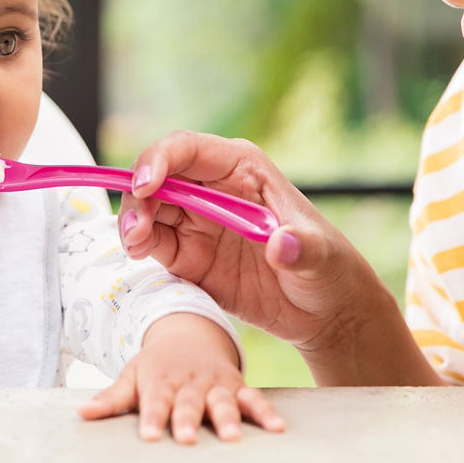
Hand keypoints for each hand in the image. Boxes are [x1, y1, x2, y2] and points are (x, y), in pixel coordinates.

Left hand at [77, 314, 282, 442]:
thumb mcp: (132, 375)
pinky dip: (266, 412)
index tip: (150, 436)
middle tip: (188, 438)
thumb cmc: (155, 366)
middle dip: (188, 419)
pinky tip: (278, 428)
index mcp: (160, 380)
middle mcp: (189, 382)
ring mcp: (215, 384)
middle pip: (188, 403)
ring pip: (222, 401)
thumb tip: (81, 415)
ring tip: (232, 437)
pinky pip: (254, 398)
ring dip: (228, 418)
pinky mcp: (237, 386)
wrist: (188, 333)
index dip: (152, 418)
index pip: (154, 402)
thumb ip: (111, 398)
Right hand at [118, 131, 437, 385]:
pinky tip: (139, 254)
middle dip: (138, 196)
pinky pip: (153, 242)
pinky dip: (139, 245)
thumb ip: (303, 248)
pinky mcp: (187, 255)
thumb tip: (282, 244)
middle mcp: (211, 189)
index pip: (188, 149)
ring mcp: (196, 222)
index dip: (159, 160)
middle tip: (137, 229)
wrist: (324, 313)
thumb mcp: (322, 256)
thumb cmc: (329, 270)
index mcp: (241, 169)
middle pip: (158, 177)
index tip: (146, 185)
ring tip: (136, 245)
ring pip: (148, 208)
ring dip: (134, 221)